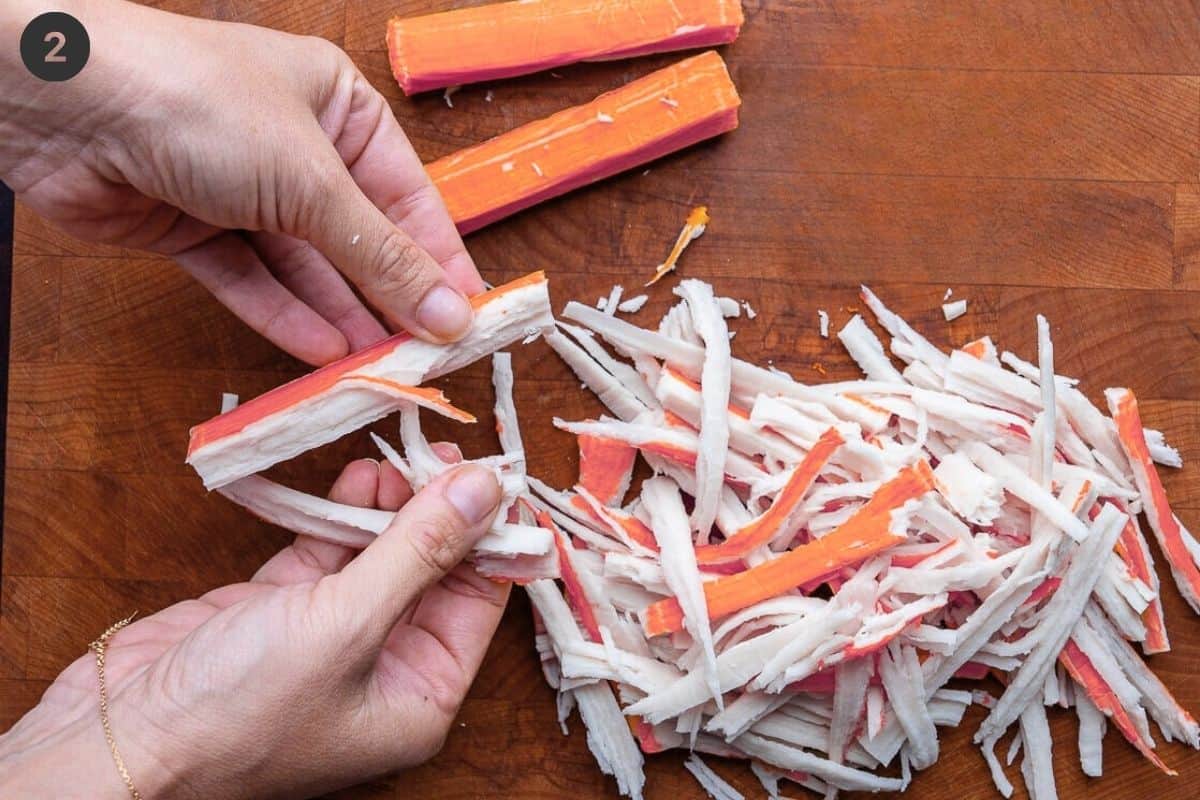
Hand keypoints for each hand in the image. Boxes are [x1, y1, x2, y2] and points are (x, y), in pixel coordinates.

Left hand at [0, 0, 482, 364]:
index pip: (408, 197)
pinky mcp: (194, 229)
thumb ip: (381, 255)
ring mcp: (242, 190)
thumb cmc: (199, 104)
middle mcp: (296, 148)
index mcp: (339, 108)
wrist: (62, 102)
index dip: (440, 261)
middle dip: (391, 299)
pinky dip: (284, 317)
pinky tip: (322, 354)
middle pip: (358, 239)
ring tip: (380, 370)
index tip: (472, 319)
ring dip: (342, 319)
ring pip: (306, 269)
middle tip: (426, 359)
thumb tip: (451, 314)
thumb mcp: (312, 180)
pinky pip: (252, 282)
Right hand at [0, 455, 508, 798]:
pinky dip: (342, 512)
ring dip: (391, 504)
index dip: (490, 535)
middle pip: (434, 571)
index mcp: (420, 695)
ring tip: (398, 456)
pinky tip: (358, 475)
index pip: (480, 601)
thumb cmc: (240, 710)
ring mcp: (331, 635)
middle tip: (440, 449)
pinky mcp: (281, 608)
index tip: (492, 471)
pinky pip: (328, 549)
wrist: (116, 741)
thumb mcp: (348, 624)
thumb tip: (484, 489)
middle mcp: (384, 667)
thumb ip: (419, 550)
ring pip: (381, 553)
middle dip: (439, 511)